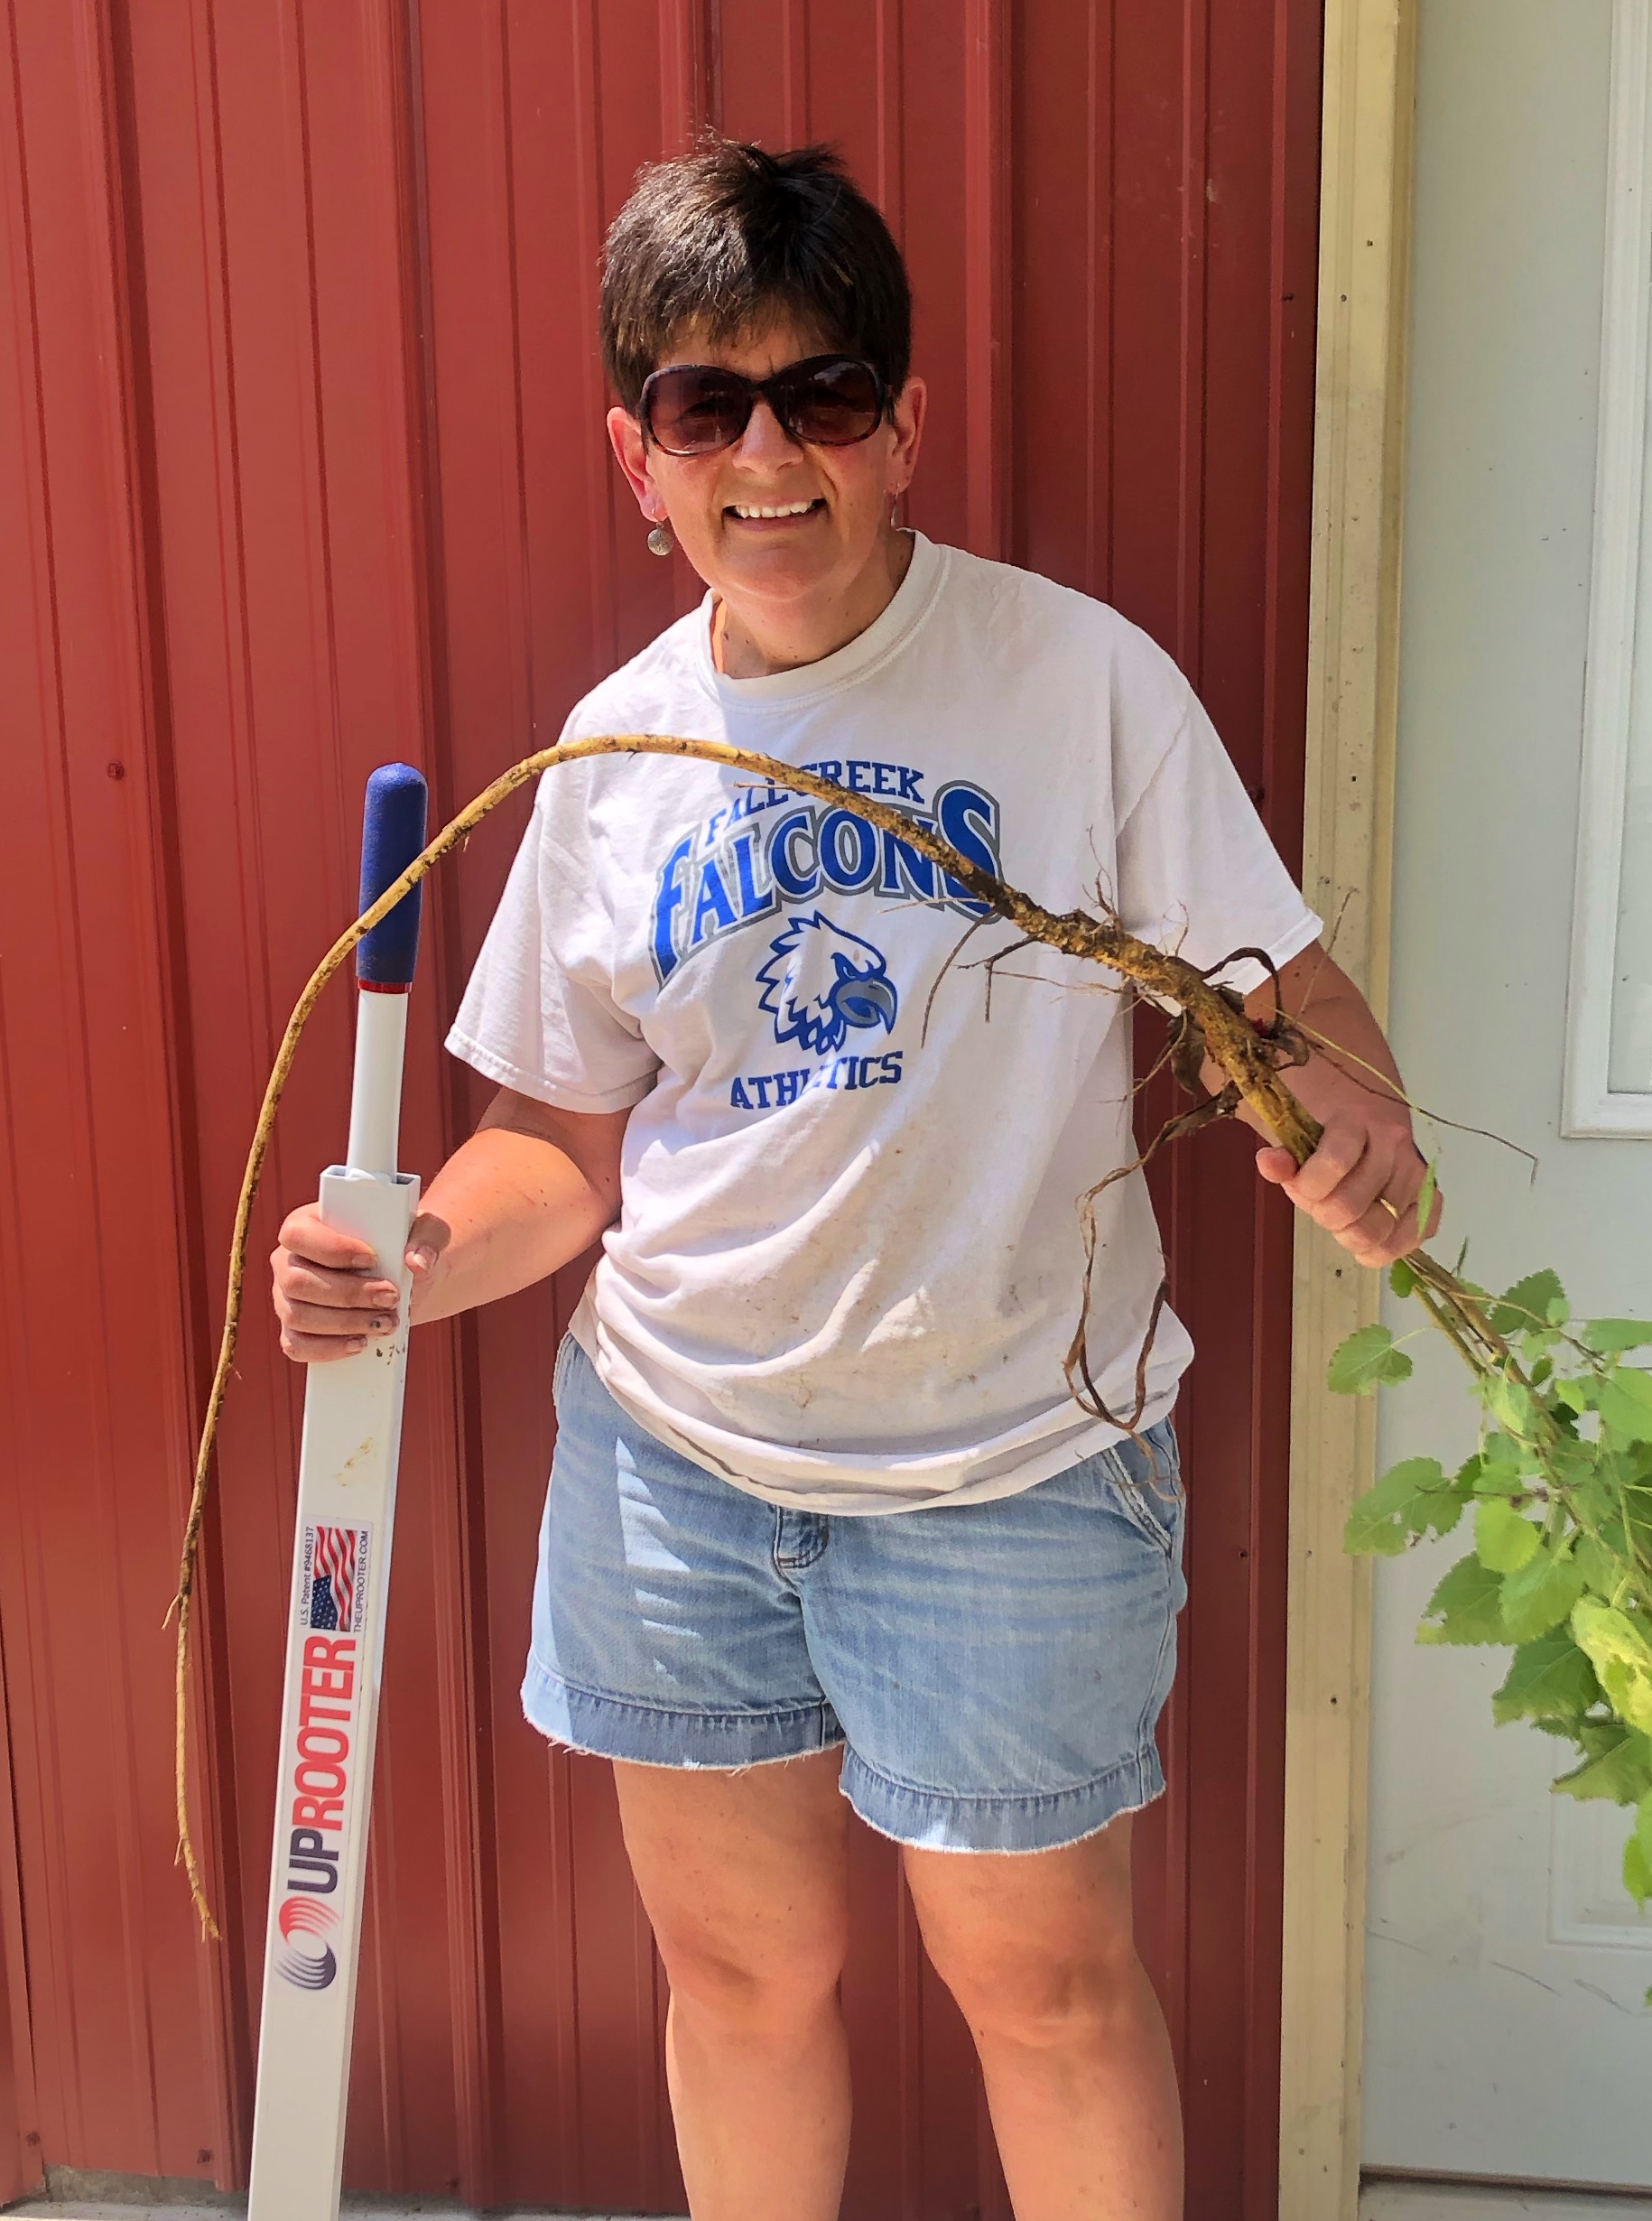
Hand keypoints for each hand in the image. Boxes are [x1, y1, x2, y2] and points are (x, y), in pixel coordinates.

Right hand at [270, 1204, 448, 1362]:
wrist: (408, 1280)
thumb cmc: (407, 1246)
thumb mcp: (425, 1231)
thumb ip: (428, 1237)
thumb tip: (417, 1262)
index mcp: (307, 1225)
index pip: (297, 1234)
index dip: (331, 1249)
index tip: (372, 1259)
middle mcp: (289, 1262)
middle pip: (297, 1281)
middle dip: (347, 1294)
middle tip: (390, 1297)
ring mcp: (286, 1298)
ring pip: (297, 1316)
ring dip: (344, 1323)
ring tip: (385, 1322)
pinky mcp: (296, 1330)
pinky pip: (296, 1346)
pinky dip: (328, 1349)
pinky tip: (360, 1343)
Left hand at [1254, 1106, 1440, 1267]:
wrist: (1370, 1121)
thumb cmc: (1327, 1135)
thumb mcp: (1297, 1138)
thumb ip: (1283, 1155)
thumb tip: (1269, 1163)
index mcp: (1356, 1119)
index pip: (1334, 1161)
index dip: (1308, 1187)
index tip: (1300, 1188)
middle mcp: (1394, 1144)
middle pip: (1351, 1206)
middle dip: (1325, 1215)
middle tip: (1320, 1207)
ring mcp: (1416, 1172)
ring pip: (1379, 1229)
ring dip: (1350, 1235)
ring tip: (1342, 1221)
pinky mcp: (1431, 1198)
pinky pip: (1412, 1238)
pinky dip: (1384, 1249)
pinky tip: (1365, 1238)